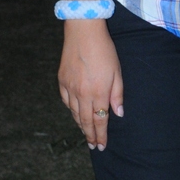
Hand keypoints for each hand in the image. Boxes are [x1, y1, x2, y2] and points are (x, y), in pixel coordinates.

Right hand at [58, 21, 123, 149]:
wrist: (83, 32)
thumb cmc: (104, 50)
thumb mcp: (117, 72)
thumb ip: (117, 94)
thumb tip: (118, 113)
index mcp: (98, 93)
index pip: (99, 121)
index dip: (101, 135)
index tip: (102, 146)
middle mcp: (81, 93)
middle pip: (86, 121)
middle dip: (90, 136)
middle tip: (94, 147)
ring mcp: (69, 87)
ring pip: (74, 113)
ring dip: (81, 125)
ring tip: (86, 134)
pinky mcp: (61, 80)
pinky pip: (66, 102)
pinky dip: (71, 111)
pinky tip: (76, 114)